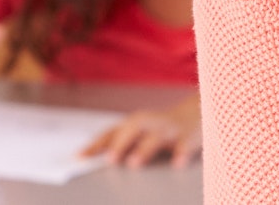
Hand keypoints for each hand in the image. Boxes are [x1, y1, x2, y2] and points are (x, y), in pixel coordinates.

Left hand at [81, 95, 201, 168]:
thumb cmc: (161, 127)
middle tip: (110, 160)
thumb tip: (94, 157)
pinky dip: (181, 153)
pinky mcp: (189, 136)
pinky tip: (176, 164)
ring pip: (156, 137)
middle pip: (133, 129)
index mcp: (135, 122)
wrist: (197, 114)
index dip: (96, 144)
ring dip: (144, 149)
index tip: (81, 157)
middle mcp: (150, 123)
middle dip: (120, 144)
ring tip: (134, 163)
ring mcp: (169, 129)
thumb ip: (120, 142)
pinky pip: (185, 145)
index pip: (112, 132)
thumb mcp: (139, 131)